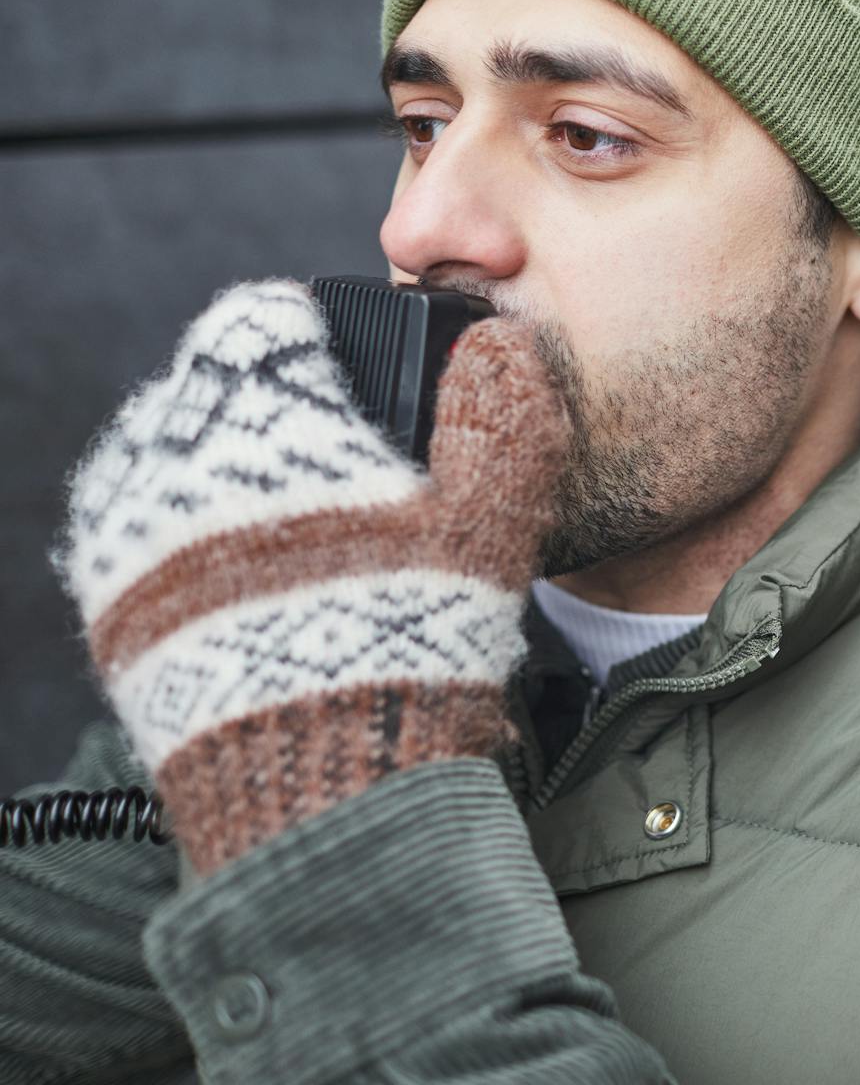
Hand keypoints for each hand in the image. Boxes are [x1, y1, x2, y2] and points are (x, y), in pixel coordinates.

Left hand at [57, 280, 568, 872]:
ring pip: (175, 458)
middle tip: (346, 474)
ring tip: (306, 538)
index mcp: (255, 407)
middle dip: (276, 414)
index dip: (319, 342)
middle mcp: (166, 452)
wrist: (321, 791)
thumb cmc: (408, 642)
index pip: (263, 317)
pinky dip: (195, 541)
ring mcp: (123, 529)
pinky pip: (146, 532)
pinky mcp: (106, 601)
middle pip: (216, 388)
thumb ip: (500, 418)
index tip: (356, 384)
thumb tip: (504, 344)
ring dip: (231, 476)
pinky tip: (258, 588)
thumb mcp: (486, 519)